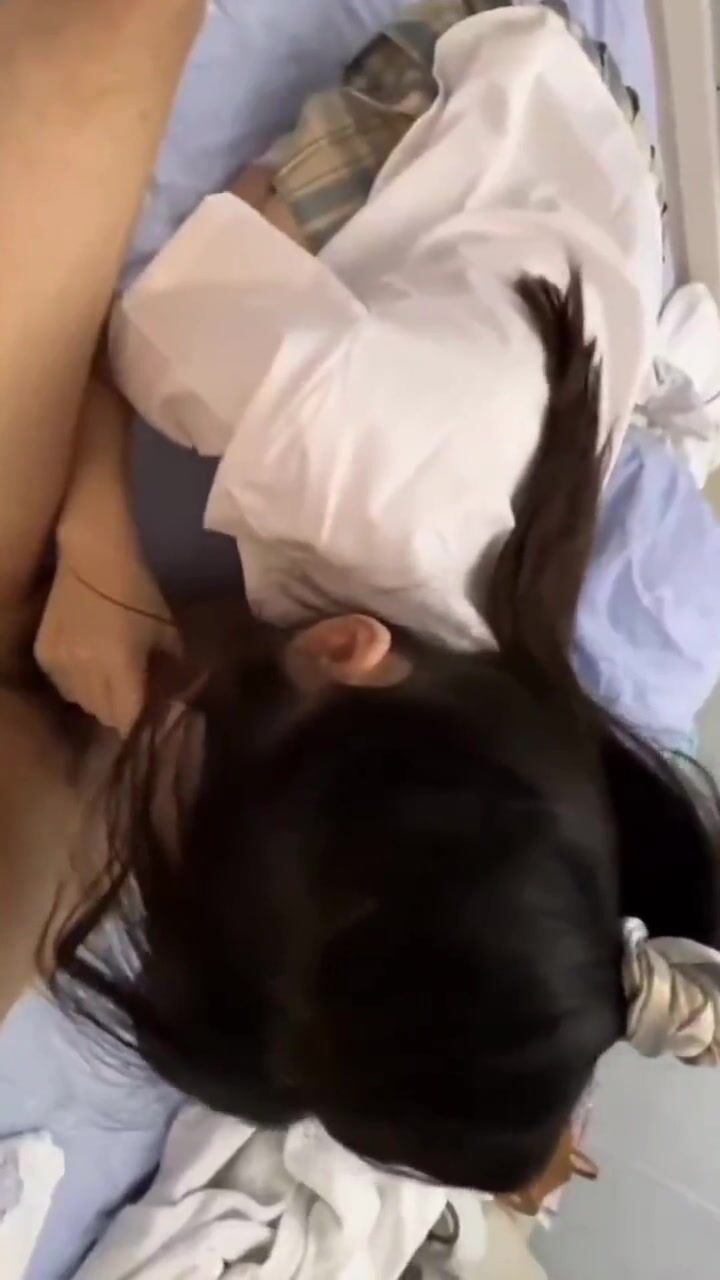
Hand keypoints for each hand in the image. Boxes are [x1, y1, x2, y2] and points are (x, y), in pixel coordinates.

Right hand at [35, 552, 179, 735]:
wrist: (93, 556)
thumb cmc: (137, 591)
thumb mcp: (165, 631)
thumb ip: (170, 669)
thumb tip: (173, 696)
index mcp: (120, 665)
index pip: (128, 717)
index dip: (140, 724)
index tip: (149, 722)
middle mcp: (86, 670)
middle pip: (104, 714)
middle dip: (120, 711)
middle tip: (132, 697)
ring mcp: (60, 663)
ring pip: (81, 702)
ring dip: (97, 699)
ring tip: (109, 681)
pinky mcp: (43, 654)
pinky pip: (63, 685)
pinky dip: (76, 683)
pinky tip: (87, 665)